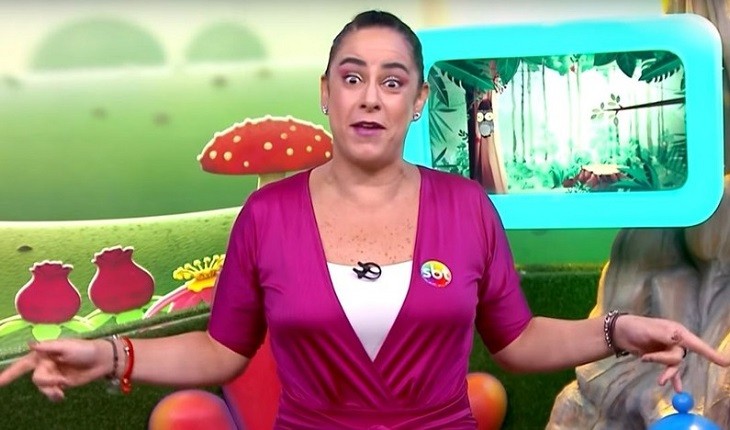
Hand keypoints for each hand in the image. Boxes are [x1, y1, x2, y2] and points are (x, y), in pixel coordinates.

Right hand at [0, 338, 111, 401]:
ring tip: (64, 387)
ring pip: (43, 387)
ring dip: (52, 389)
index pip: (23, 364)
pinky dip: (55, 396)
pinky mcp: (60, 384)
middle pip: (36, 378)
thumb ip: (48, 347)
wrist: (101, 360)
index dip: (9, 373)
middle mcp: (45, 364)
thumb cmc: (85, 349)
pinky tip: (62, 395)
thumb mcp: (67, 346)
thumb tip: (30, 344)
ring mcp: (52, 375)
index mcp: (44, 353)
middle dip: (47, 381)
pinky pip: (51, 394)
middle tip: (61, 381)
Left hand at [613, 315, 729, 391]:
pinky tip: (676, 388)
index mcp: (677, 332)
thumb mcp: (649, 330)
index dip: (711, 353)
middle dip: (664, 360)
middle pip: (679, 357)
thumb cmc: (635, 327)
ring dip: (665, 371)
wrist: (620, 333)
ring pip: (674, 365)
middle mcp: (676, 341)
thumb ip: (664, 336)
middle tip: (647, 358)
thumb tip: (677, 338)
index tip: (726, 363)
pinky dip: (673, 378)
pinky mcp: (662, 358)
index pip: (697, 344)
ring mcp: (669, 350)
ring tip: (658, 379)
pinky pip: (671, 370)